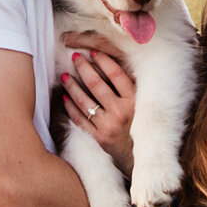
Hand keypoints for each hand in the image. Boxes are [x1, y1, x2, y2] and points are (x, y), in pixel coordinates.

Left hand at [60, 35, 135, 178]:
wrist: (139, 155)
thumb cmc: (140, 124)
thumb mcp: (142, 104)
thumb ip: (131, 86)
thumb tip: (114, 60)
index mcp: (134, 101)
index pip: (116, 74)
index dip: (103, 60)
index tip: (93, 52)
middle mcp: (122, 112)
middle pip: (97, 84)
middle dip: (83, 68)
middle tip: (75, 57)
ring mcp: (109, 125)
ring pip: (84, 101)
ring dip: (72, 86)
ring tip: (65, 75)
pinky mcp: (99, 137)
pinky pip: (80, 119)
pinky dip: (71, 107)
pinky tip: (65, 96)